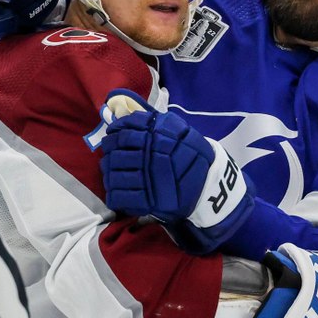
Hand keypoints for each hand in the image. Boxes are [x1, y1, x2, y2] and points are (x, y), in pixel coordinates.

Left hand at [99, 89, 253, 253]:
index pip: (127, 134)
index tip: (112, 133)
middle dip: (109, 152)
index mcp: (160, 141)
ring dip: (108, 172)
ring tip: (109, 169)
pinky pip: (119, 197)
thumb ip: (155, 122)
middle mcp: (153, 160)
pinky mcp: (148, 203)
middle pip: (117, 155)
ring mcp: (150, 183)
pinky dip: (112, 193)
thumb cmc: (193, 156)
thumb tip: (126, 114)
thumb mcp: (181, 131)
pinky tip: (114, 188)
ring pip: (114, 176)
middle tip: (108, 152)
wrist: (210, 187)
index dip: (115, 133)